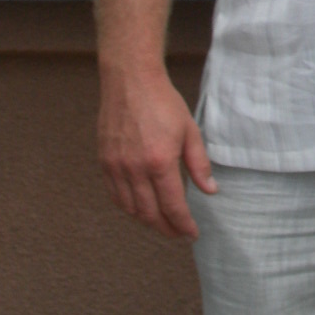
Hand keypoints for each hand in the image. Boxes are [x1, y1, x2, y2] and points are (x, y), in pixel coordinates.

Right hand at [98, 67, 215, 240]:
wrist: (131, 81)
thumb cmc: (163, 103)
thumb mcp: (190, 131)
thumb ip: (199, 164)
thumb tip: (209, 191)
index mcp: (159, 162)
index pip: (173, 206)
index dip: (183, 224)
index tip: (191, 234)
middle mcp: (134, 169)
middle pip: (149, 213)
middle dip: (166, 228)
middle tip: (178, 233)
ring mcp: (116, 167)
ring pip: (130, 208)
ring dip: (147, 221)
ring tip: (162, 222)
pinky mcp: (104, 161)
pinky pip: (115, 195)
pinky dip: (128, 207)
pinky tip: (140, 207)